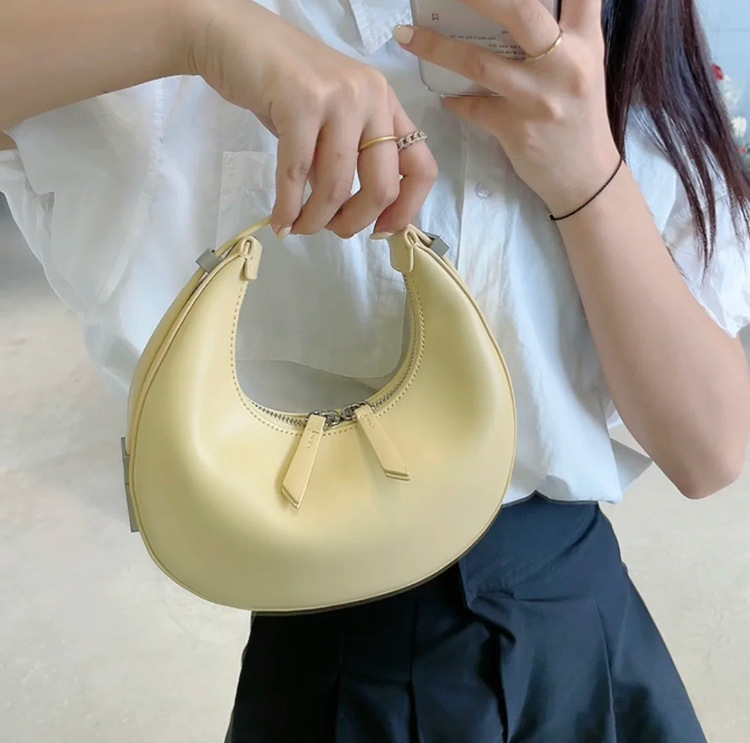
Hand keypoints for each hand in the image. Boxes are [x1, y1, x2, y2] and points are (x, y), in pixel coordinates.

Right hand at [188, 0, 436, 237]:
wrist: (234, 37)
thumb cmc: (282, 83)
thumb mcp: (330, 117)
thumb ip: (347, 156)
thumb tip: (350, 214)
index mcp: (386, 103)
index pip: (421, 167)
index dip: (406, 210)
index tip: (380, 232)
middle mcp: (371, 97)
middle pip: (383, 186)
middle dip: (356, 223)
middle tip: (332, 231)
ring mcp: (338, 97)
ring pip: (338, 185)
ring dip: (316, 220)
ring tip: (299, 227)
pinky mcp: (300, 102)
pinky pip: (297, 173)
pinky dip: (287, 207)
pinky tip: (280, 222)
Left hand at [393, 0, 619, 216]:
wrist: (586, 177)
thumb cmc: (579, 118)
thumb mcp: (582, 68)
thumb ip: (561, 35)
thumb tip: (514, 10)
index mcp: (584, 42)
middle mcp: (565, 65)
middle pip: (520, 12)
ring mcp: (538, 99)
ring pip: (479, 63)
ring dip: (436, 47)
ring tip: (406, 35)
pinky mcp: (517, 131)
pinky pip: (472, 108)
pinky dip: (453, 100)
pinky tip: (444, 96)